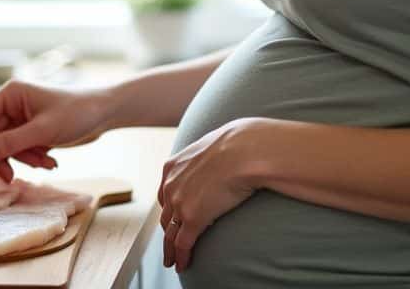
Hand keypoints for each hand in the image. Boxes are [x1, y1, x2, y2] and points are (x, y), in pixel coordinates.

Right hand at [0, 80, 111, 181]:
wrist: (106, 114)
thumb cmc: (77, 113)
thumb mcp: (42, 131)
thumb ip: (10, 143)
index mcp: (11, 94)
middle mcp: (14, 105)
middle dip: (3, 156)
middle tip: (8, 177)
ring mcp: (24, 119)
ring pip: (7, 146)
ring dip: (23, 159)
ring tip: (44, 163)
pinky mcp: (34, 132)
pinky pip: (22, 150)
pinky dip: (33, 159)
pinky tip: (51, 162)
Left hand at [159, 117, 265, 272]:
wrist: (244, 151)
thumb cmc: (238, 145)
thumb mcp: (213, 147)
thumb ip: (209, 158)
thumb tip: (223, 158)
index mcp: (172, 166)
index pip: (165, 194)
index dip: (169, 209)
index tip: (172, 219)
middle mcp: (171, 185)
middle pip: (166, 215)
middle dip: (168, 231)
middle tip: (170, 244)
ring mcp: (179, 203)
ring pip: (170, 233)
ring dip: (170, 250)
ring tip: (172, 261)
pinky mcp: (192, 219)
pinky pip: (183, 244)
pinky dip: (181, 257)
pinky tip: (182, 265)